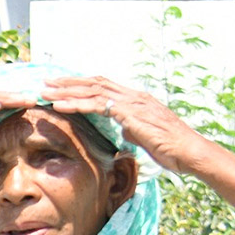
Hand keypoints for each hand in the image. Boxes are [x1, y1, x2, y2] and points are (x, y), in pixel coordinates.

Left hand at [41, 76, 214, 174]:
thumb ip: (132, 129)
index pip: (103, 86)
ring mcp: (131, 102)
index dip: (81, 86)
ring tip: (45, 93)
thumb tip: (123, 130)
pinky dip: (76, 104)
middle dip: (68, 83)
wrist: (188, 152)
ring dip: (66, 92)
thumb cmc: (171, 148)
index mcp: (135, 99)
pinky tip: (60, 107)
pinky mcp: (129, 113)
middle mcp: (132, 96)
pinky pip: (97, 106)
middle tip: (46, 84)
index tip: (61, 87)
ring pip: (91, 91)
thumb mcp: (145, 136)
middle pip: (93, 83)